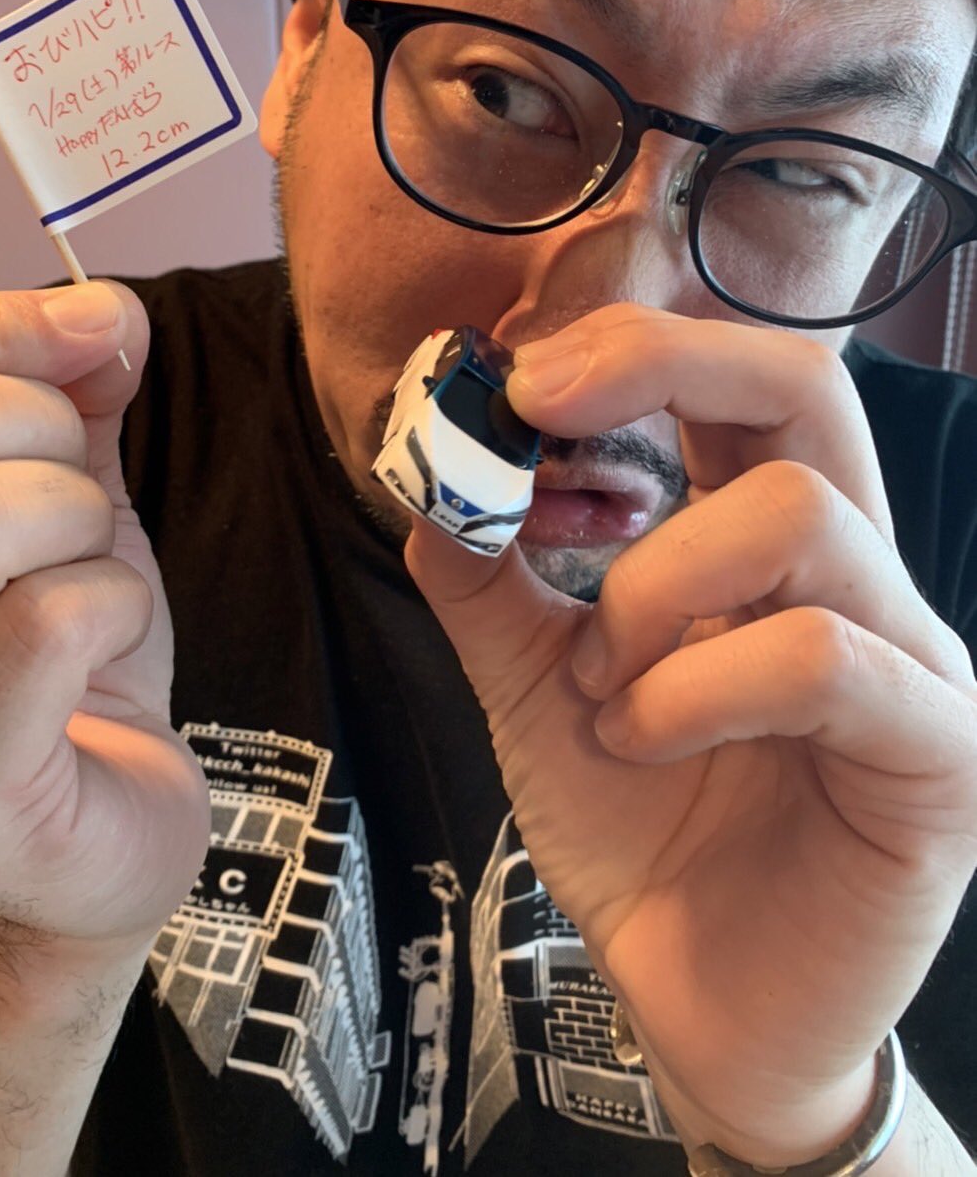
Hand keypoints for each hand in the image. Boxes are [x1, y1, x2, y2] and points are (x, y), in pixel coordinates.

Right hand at [0, 282, 208, 951]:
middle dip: (39, 435)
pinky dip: (114, 604)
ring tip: (88, 581)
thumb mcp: (54, 487)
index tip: (91, 344)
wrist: (92, 830)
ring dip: (79, 529)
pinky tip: (106, 647)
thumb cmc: (58, 655)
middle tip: (79, 508)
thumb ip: (59, 386)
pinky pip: (44, 625)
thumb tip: (104, 312)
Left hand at [406, 304, 976, 1163]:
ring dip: (653, 589)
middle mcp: (859, 578)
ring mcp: (911, 659)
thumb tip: (432, 486)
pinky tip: (639, 741)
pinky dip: (698, 685)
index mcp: (770, 550)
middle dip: (664, 369)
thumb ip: (493, 592)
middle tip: (547, 408)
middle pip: (808, 389)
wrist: (708, 1009)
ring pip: (800, 517)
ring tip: (602, 688)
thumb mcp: (540, 695)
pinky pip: (825, 656)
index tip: (518, 383)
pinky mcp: (935, 755)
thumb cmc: (644, 838)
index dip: (636, 350)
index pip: (741, 385)